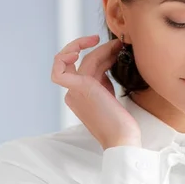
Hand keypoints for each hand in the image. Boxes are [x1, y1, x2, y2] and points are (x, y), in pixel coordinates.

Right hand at [51, 35, 141, 149]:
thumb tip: (108, 57)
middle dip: (99, 50)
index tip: (116, 52)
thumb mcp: (109, 95)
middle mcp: (73, 94)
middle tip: (117, 44)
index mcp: (79, 96)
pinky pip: (62, 68)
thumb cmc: (120, 123)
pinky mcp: (79, 88)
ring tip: (118, 45)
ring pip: (82, 61)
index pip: (86, 69)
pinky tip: (88, 45)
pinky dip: (70, 52)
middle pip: (82, 62)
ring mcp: (73, 91)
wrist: (122, 139)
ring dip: (101, 49)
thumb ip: (103, 78)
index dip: (101, 56)